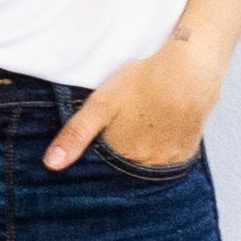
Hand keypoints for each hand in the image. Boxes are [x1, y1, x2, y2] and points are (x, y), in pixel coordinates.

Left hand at [44, 35, 222, 170]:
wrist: (190, 70)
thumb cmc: (143, 82)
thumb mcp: (101, 104)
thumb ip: (75, 134)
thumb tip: (51, 164)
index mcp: (122, 157)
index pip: (104, 169)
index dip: (101, 155)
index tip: (102, 141)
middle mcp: (147, 166)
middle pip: (127, 168)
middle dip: (121, 156)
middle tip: (125, 127)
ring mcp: (169, 161)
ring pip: (148, 165)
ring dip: (142, 153)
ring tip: (142, 127)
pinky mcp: (187, 152)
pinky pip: (169, 160)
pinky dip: (162, 150)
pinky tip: (159, 129)